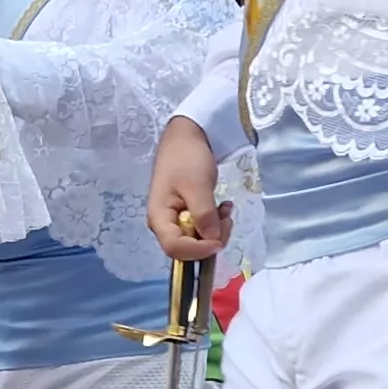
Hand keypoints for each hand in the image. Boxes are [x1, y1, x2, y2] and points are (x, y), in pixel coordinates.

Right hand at [147, 119, 229, 261]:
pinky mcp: (188, 214)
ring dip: (217, 229)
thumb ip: (204, 214)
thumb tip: (214, 241)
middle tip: (228, 219)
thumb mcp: (197, 185)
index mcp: (159, 218)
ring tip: (227, 208)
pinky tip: (224, 206)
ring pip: (198, 239)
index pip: (175, 249)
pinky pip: (203, 228)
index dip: (198, 251)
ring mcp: (176, 220)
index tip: (219, 242)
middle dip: (211, 239)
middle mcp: (165, 224)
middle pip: (187, 248)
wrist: (187, 137)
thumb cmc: (187, 158)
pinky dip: (216, 221)